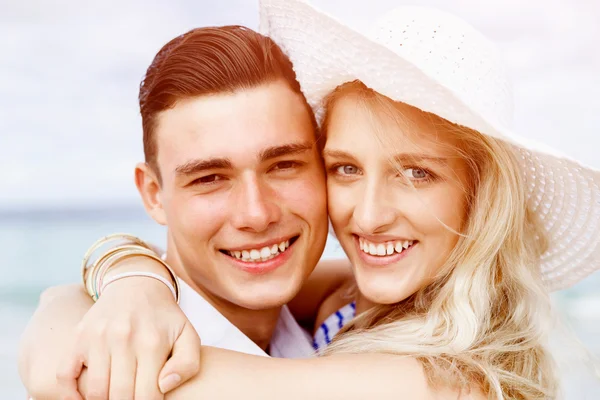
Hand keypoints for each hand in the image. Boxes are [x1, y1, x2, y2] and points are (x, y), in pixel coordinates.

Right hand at [56, 276, 200, 398]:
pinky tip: (85, 397)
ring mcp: (97, 338)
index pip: (147, 395)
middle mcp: (123, 339)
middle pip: (120, 396)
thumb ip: (188, 364)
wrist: (136, 285)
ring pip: (95, 391)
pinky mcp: (78, 338)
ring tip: (115, 396)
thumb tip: (164, 385)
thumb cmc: (164, 318)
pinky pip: (64, 376)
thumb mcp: (188, 335)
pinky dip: (70, 395)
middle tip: (132, 399)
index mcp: (152, 343)